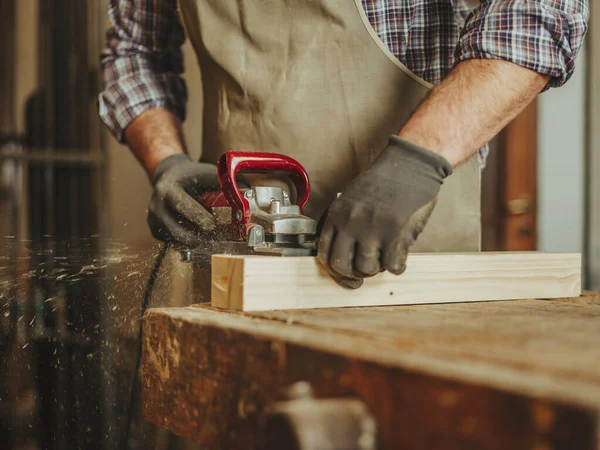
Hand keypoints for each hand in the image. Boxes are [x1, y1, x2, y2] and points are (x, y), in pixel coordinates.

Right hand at [147, 154, 220, 246]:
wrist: (168, 176)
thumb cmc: (190, 176)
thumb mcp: (205, 173)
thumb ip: (222, 183)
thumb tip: (244, 196)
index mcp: (167, 189)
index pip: (182, 206)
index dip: (199, 218)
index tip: (213, 225)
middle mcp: (156, 206)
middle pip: (177, 231)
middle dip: (198, 237)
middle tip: (214, 237)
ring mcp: (153, 220)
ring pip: (175, 240)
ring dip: (193, 243)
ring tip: (209, 240)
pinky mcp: (155, 230)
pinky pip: (173, 243)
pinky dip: (187, 244)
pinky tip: (199, 238)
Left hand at [317, 135, 452, 288]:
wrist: (410, 164)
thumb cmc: (384, 181)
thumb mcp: (352, 198)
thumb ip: (344, 223)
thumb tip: (344, 251)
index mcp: (337, 214)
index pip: (324, 253)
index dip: (334, 268)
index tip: (345, 271)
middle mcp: (350, 223)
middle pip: (341, 266)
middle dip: (353, 273)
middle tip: (365, 269)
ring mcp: (372, 230)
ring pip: (366, 268)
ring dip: (377, 268)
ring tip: (385, 257)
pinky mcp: (395, 234)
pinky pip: (392, 266)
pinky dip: (397, 266)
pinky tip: (400, 257)